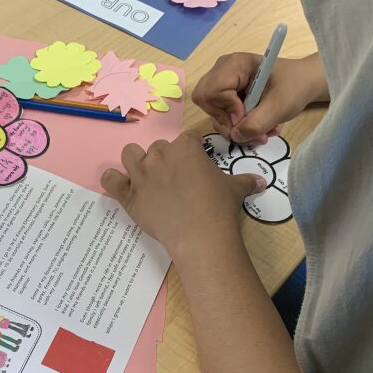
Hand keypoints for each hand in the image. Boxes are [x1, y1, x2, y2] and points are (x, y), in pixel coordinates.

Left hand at [101, 131, 265, 257]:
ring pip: (130, 154)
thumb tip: (261, 181)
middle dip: (165, 159)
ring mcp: (141, 174)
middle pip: (158, 147)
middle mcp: (160, 155)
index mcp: (186, 147)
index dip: (190, 150)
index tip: (194, 164)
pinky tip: (122, 186)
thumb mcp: (236, 189)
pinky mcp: (128, 195)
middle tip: (175, 179)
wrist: (200, 234)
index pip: (186, 138)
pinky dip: (113, 180)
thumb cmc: (219, 207)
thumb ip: (245, 181)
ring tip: (147, 177)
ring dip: (137, 162)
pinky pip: (110, 179)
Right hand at [192, 52, 328, 143]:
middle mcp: (223, 70)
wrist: (304, 82)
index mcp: (235, 64)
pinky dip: (237, 126)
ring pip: (213, 111)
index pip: (212, 92)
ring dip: (235, 128)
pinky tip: (256, 126)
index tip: (247, 116)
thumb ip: (256, 124)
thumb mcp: (279, 107)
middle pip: (206, 101)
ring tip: (261, 132)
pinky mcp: (225, 93)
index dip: (227, 109)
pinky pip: (220, 114)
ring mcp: (222, 81)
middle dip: (227, 122)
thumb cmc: (295, 87)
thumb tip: (235, 136)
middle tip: (250, 130)